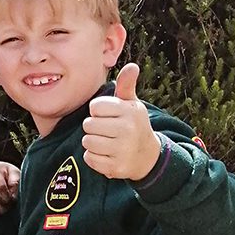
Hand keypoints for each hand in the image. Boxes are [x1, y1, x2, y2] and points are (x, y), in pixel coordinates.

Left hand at [82, 62, 161, 179]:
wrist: (148, 156)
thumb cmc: (133, 125)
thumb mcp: (131, 104)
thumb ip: (126, 85)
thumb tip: (132, 66)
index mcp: (129, 112)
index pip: (94, 107)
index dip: (98, 111)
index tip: (110, 116)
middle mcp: (127, 130)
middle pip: (88, 125)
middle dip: (94, 128)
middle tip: (108, 131)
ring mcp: (122, 150)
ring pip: (87, 142)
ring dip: (93, 143)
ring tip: (107, 142)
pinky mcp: (115, 167)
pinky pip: (89, 158)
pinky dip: (94, 158)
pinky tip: (107, 155)